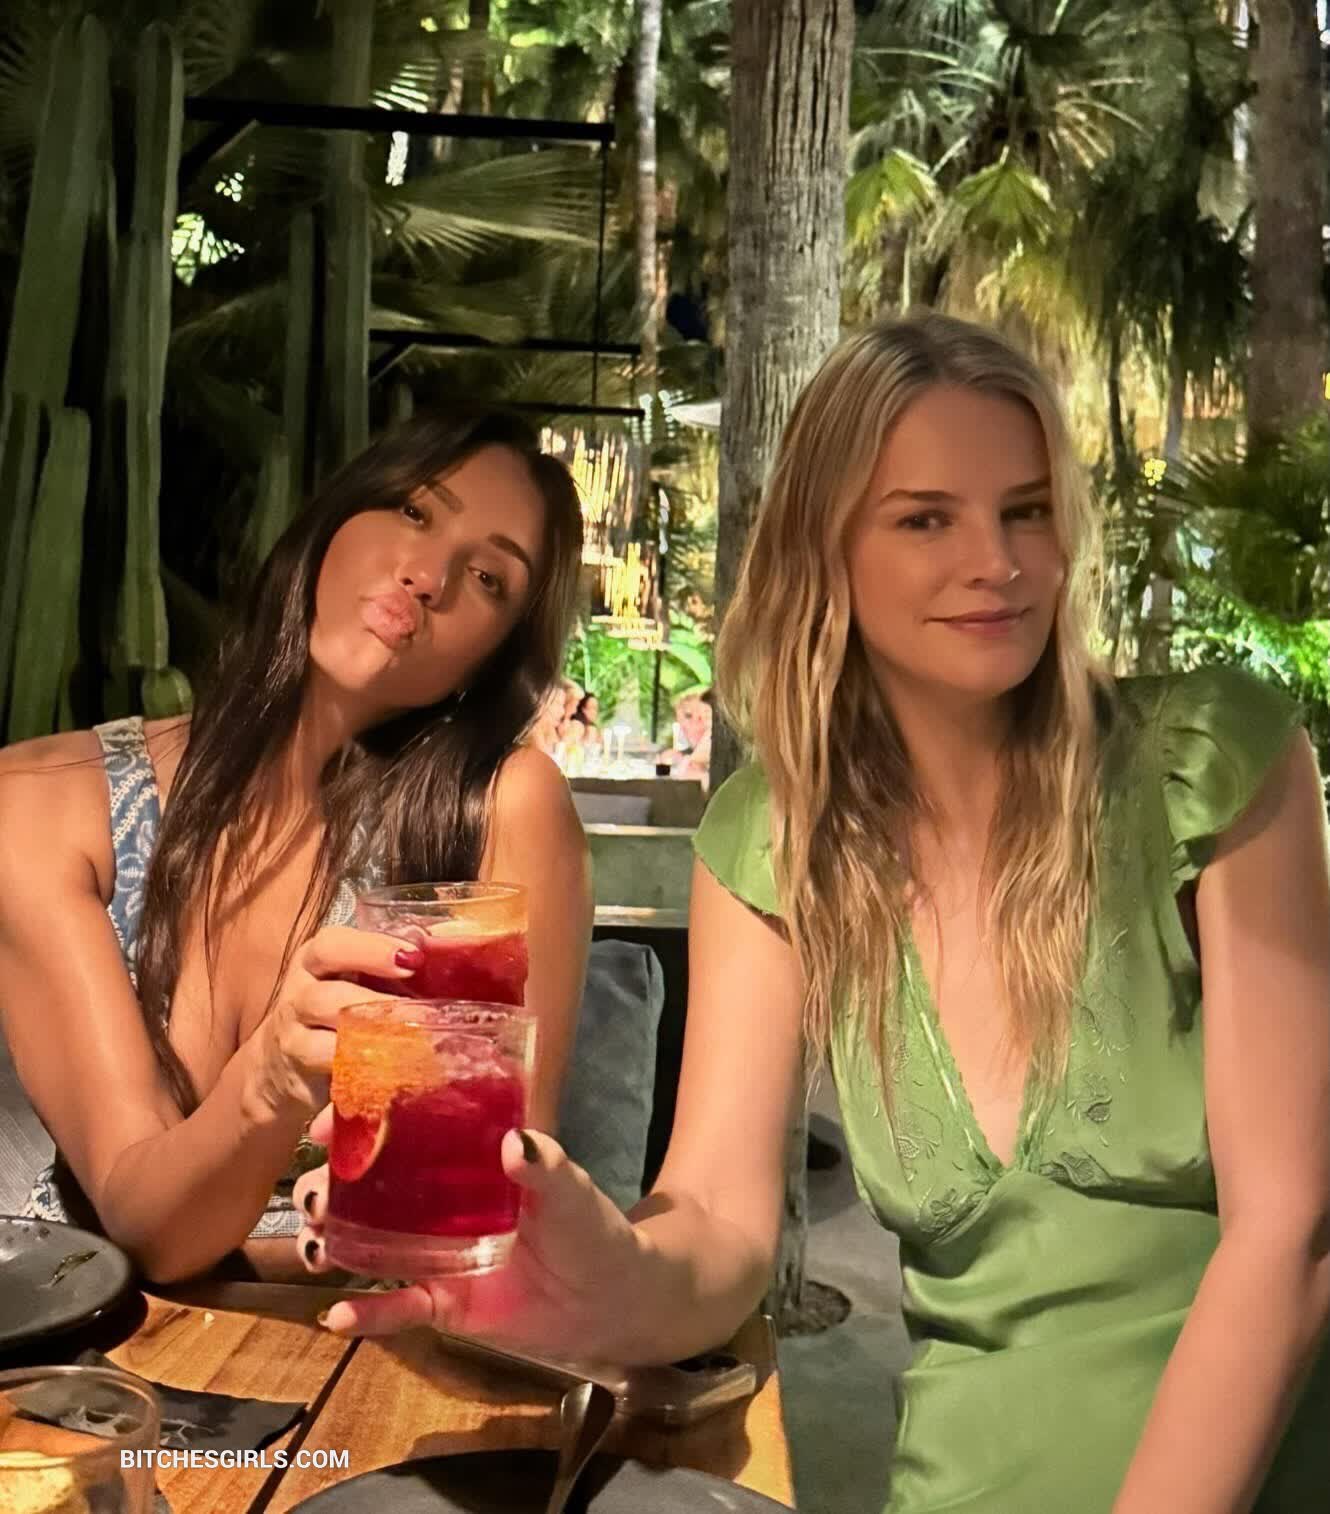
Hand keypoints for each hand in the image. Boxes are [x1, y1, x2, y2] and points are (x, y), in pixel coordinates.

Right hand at [244, 927, 422, 1122]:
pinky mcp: (302, 1080)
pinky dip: (364, 1078)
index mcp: (314, 961)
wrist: (281, 1063)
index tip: (413, 958)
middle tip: (422, 1013)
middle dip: (377, 1005)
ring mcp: (295, 1041)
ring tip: (414, 1046)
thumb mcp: (356, 976)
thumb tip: (450, 935)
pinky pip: (332, 1079)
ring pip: (325, 1044)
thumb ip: (393, 959)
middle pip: (326, 997)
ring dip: (372, 1046)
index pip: (331, 945)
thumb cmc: (337, 1007)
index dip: (372, 950)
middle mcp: (299, 996)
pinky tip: (394, 1077)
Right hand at [294, 1107, 642, 1360]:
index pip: (404, 1129)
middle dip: (330, 1184)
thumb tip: (515, 1141)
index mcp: (464, 1160)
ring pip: (369, 1243)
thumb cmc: (591, 1226)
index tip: (327, 1119)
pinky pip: (397, 1308)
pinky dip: (367, 1314)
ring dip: (333, 1240)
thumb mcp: (570, 1188)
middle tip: (312, 1189)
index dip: (362, 1121)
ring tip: (314, 1242)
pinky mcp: (444, 1303)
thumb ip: (545, 1165)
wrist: (612, 1299)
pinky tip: (338, 1316)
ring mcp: (436, 1253)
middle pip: (370, 1186)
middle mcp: (439, 1202)